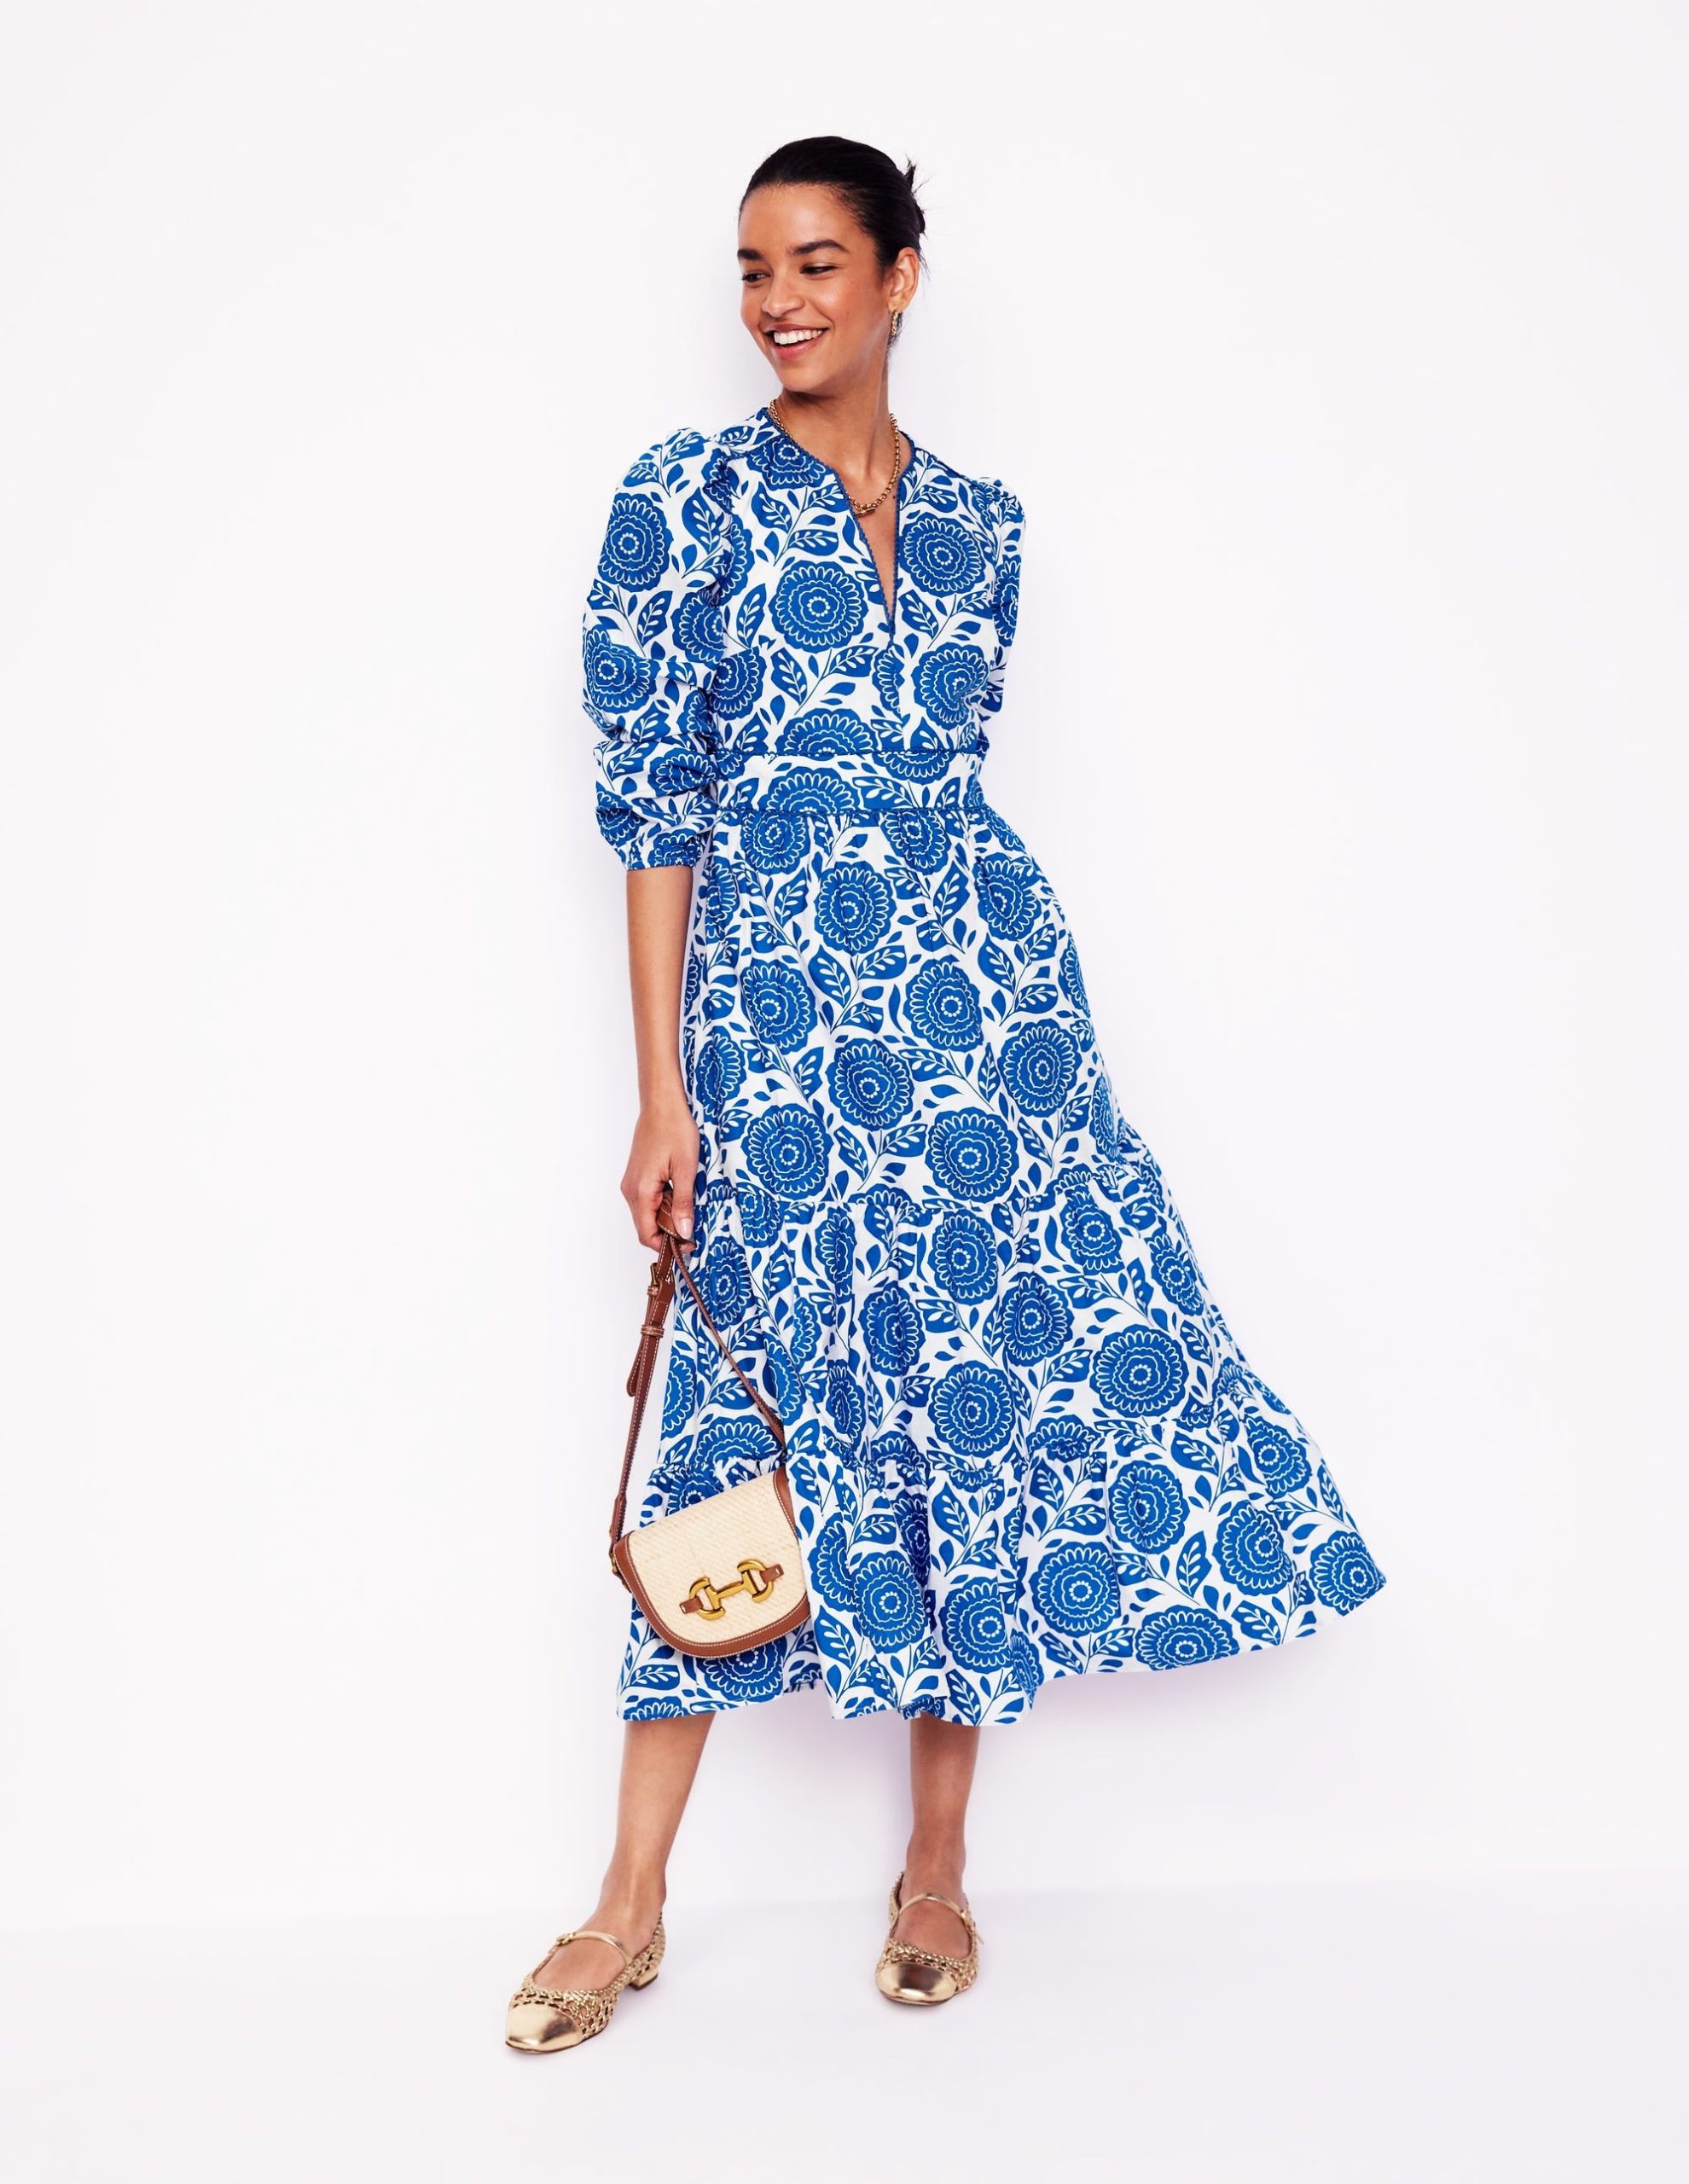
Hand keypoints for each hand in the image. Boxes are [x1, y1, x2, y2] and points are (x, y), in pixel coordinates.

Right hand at [622, 1089, 699, 1250]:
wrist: (662, 1104)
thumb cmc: (674, 1129)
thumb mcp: (686, 1169)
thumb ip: (684, 1203)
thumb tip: (684, 1232)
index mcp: (641, 1191)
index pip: (646, 1234)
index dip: (667, 1245)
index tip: (689, 1243)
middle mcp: (630, 1190)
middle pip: (645, 1226)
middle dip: (669, 1232)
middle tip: (694, 1224)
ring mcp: (631, 1182)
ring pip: (647, 1214)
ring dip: (667, 1217)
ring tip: (689, 1204)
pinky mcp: (636, 1176)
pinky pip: (647, 1200)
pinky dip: (663, 1204)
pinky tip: (679, 1191)